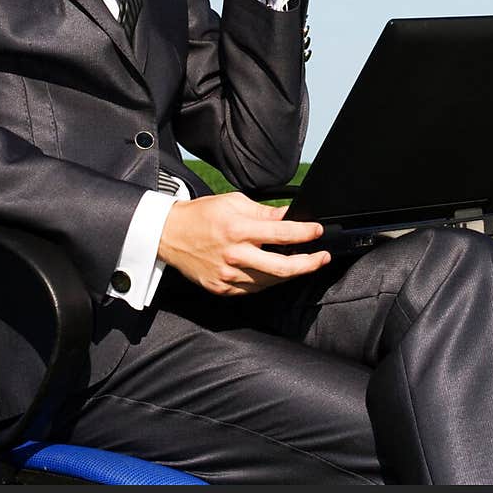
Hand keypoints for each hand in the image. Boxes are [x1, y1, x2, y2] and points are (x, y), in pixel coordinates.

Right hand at [157, 192, 329, 295]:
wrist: (169, 235)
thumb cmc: (202, 215)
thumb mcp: (234, 203)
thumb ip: (264, 212)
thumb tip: (289, 215)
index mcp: (238, 229)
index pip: (281, 233)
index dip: (304, 233)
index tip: (318, 231)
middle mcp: (234, 255)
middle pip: (281, 267)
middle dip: (308, 264)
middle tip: (322, 258)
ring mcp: (228, 276)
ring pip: (270, 281)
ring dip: (290, 274)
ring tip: (302, 264)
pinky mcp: (222, 288)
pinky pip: (253, 289)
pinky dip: (268, 281)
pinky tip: (275, 273)